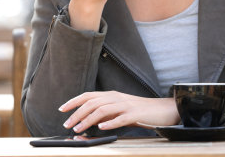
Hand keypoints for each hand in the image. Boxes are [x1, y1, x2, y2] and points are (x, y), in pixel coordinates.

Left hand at [59, 91, 179, 132]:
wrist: (163, 110)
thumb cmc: (139, 111)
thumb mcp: (119, 109)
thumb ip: (105, 112)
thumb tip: (88, 120)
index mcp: (111, 95)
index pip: (88, 96)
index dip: (73, 101)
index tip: (62, 109)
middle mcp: (116, 97)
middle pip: (92, 103)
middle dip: (77, 113)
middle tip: (67, 124)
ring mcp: (125, 105)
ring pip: (102, 110)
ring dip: (88, 120)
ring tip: (79, 129)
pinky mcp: (135, 114)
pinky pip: (121, 118)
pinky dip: (110, 122)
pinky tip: (101, 127)